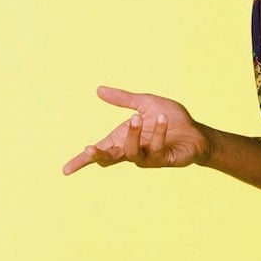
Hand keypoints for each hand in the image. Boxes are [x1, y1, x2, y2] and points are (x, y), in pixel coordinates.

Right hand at [62, 85, 211, 174]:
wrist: (196, 131)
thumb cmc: (170, 119)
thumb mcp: (145, 104)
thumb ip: (123, 99)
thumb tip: (99, 89)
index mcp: (123, 139)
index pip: (100, 152)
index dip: (82, 161)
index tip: (65, 170)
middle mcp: (132, 151)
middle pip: (108, 160)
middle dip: (98, 156)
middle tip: (90, 148)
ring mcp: (147, 157)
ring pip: (131, 153)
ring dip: (132, 135)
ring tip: (136, 118)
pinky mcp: (163, 159)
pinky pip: (155, 149)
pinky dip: (158, 133)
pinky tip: (162, 120)